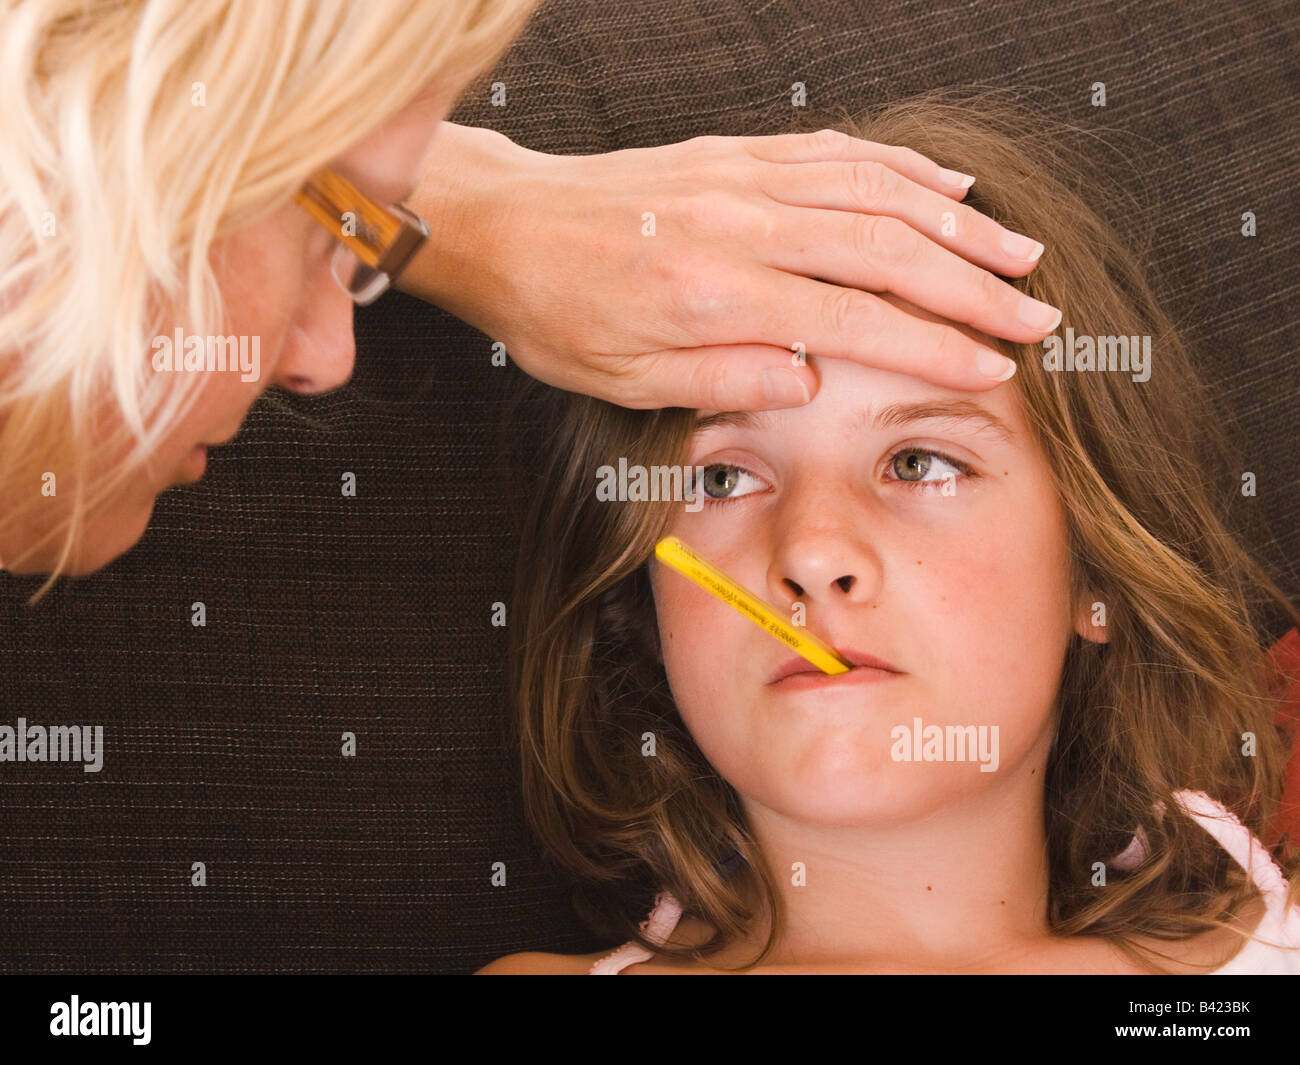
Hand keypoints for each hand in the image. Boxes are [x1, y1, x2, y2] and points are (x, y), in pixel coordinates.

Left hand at [400, 122, 1060, 409]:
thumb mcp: (623, 379)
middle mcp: (741, 224)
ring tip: (1018, 255)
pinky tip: (944, 188)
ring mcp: (742, 179)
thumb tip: (812, 388)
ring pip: (874, 192)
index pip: (854, 319)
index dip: (933, 346)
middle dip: (972, 287)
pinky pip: (834, 152)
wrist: (505, 228)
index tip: (994, 368)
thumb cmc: (557, 315)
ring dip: (956, 225)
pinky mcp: (735, 153)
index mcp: (716, 293)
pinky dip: (899, 168)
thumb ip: (722, 380)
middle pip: (886, 250)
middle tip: (1037, 317)